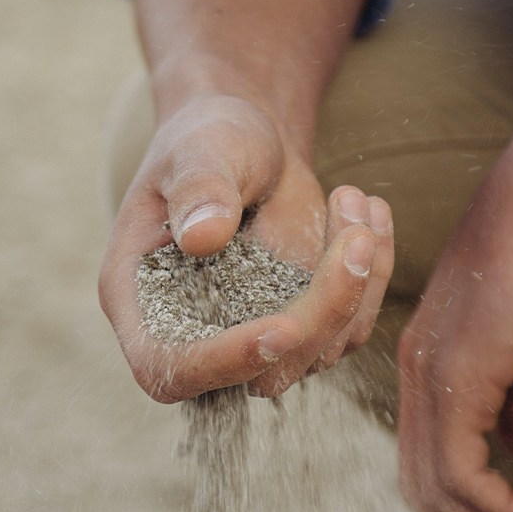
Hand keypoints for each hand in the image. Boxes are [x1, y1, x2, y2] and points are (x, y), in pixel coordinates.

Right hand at [100, 94, 393, 402]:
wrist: (246, 141)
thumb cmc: (207, 140)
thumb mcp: (198, 150)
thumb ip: (199, 189)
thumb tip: (204, 237)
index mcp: (140, 301)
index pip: (168, 367)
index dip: (222, 363)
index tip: (283, 328)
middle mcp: (194, 333)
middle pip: (261, 371)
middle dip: (321, 312)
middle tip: (355, 235)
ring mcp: (253, 335)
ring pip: (318, 354)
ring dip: (356, 284)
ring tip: (354, 198)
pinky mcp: (303, 326)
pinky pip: (350, 327)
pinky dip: (373, 275)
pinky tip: (369, 213)